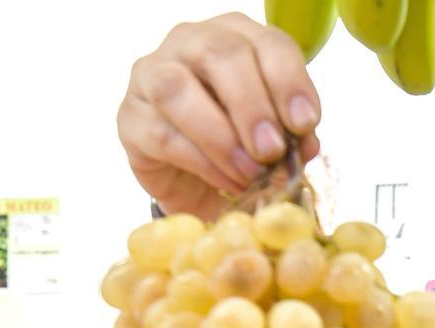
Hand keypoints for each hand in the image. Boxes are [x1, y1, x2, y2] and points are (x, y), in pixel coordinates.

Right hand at [118, 12, 322, 219]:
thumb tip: (303, 145)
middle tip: (272, 151)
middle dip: (253, 106)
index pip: (268, 42)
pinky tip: (229, 182)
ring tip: (251, 172)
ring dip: (221, 136)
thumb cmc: (244, 145)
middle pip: (220, 53)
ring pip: (178, 88)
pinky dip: (203, 163)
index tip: (305, 124)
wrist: (200, 182)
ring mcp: (152, 74)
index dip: (289, 82)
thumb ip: (293, 134)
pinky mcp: (130, 116)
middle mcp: (191, 43)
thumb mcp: (278, 136)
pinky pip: (162, 134)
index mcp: (239, 37)